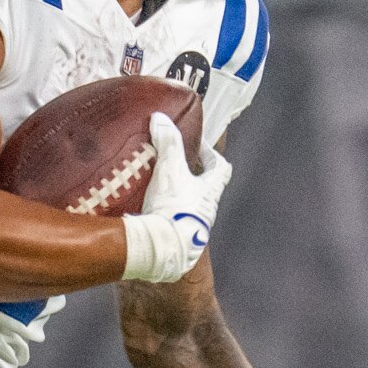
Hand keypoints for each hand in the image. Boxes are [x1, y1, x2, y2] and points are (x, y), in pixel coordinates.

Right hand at [120, 112, 231, 283]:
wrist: (164, 249)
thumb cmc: (174, 207)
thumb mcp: (170, 169)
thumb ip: (167, 142)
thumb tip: (161, 118)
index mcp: (210, 191)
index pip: (222, 168)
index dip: (213, 155)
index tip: (198, 146)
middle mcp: (206, 210)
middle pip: (205, 189)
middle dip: (192, 177)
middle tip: (173, 165)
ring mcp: (192, 228)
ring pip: (188, 207)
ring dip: (176, 197)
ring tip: (155, 187)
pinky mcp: (176, 241)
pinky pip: (172, 223)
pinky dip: (162, 215)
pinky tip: (146, 211)